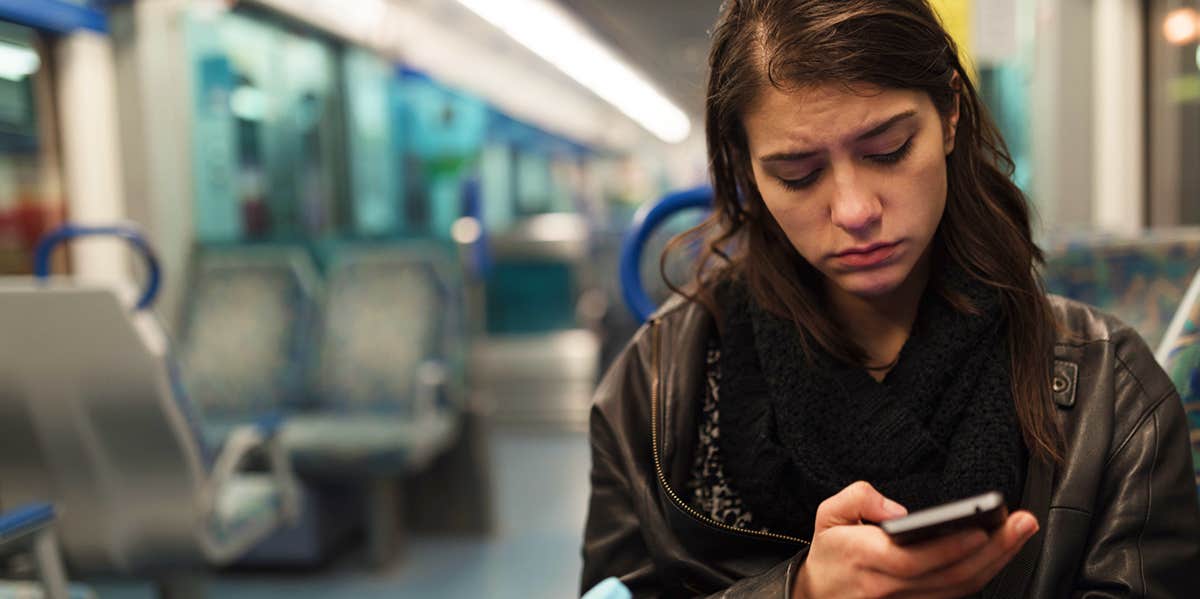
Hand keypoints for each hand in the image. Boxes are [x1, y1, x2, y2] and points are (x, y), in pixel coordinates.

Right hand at [791, 481, 1038, 598]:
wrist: (817, 596)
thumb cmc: (829, 552)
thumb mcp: (828, 514)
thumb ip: (858, 498)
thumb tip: (898, 509)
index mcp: (863, 557)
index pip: (912, 559)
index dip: (949, 549)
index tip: (980, 530)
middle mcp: (886, 586)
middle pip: (948, 574)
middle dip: (992, 549)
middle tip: (1023, 523)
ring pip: (958, 588)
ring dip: (995, 562)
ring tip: (1019, 534)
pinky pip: (954, 596)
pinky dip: (981, 575)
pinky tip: (999, 555)